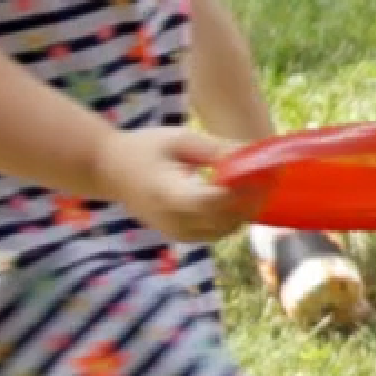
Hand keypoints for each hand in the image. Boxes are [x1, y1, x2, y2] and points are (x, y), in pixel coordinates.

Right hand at [98, 124, 253, 242]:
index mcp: (168, 192)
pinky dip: (228, 219)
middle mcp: (171, 218)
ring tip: (252, 186)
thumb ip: (217, 150)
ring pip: (222, 231)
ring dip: (242, 212)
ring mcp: (173, 231)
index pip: (213, 201)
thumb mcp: (180, 140)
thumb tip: (255, 153)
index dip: (243, 191)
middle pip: (223, 220)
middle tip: (268, 179)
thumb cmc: (144, 148)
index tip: (263, 175)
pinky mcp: (176, 235)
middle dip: (250, 201)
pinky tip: (234, 199)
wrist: (108, 170)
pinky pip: (212, 234)